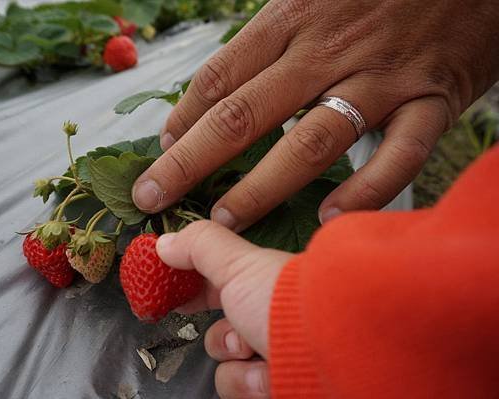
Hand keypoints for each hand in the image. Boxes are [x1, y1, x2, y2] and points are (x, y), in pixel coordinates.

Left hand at [133, 0, 498, 230]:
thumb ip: (269, 42)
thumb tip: (219, 92)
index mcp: (293, 17)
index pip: (221, 76)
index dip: (183, 119)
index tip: (161, 151)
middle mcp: (327, 50)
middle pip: (243, 115)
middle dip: (191, 161)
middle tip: (155, 195)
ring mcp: (379, 78)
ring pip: (308, 142)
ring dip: (261, 187)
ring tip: (225, 218)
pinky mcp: (430, 101)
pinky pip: (397, 156)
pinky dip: (365, 191)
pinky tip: (329, 220)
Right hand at [157, 221, 291, 397]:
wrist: (335, 354)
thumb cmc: (291, 304)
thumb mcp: (238, 265)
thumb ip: (200, 247)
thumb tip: (164, 242)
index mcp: (266, 286)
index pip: (222, 285)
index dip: (196, 290)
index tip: (174, 294)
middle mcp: (273, 320)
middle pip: (223, 331)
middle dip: (222, 334)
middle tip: (232, 331)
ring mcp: (276, 354)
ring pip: (227, 362)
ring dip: (234, 357)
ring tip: (254, 348)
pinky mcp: (277, 383)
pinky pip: (241, 387)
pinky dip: (249, 382)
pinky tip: (270, 374)